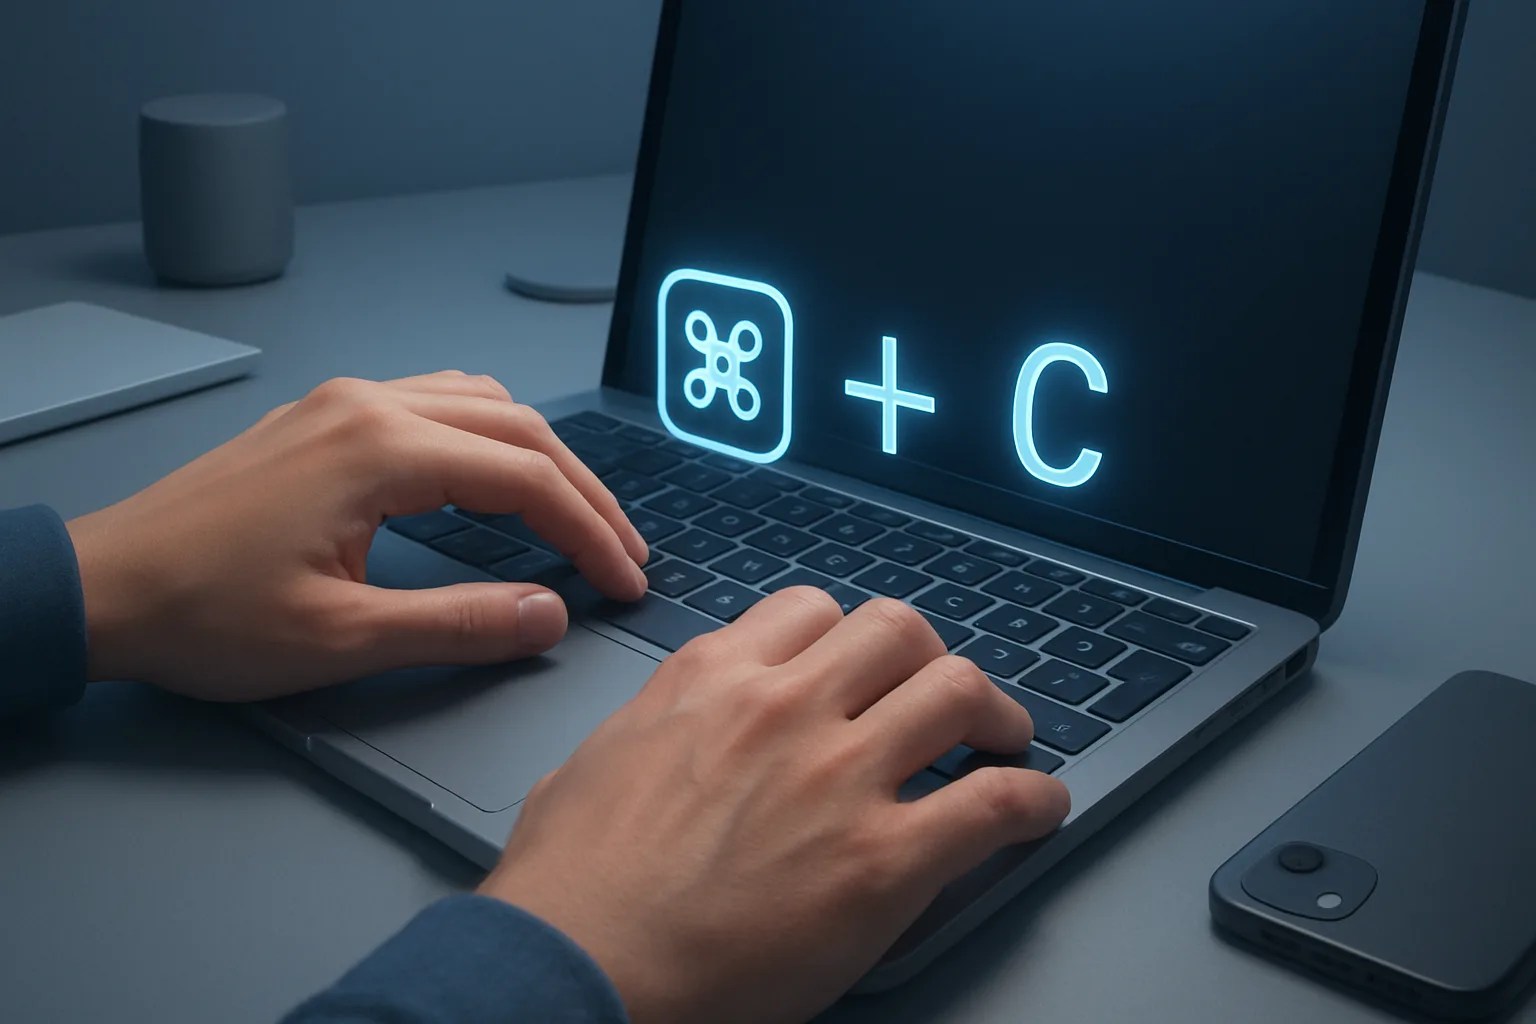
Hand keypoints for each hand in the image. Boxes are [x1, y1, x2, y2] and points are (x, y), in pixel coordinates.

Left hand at [66, 371, 647, 698]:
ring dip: (540, 457)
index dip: (591, 533)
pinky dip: (489, 437)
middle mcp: (372, 404)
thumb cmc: (209, 617)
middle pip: (518, 430)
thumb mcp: (343, 641)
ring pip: (481, 404)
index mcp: (383, 450)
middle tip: (623, 553)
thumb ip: (461, 625)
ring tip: (575, 514)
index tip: (626, 583)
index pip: (526, 479)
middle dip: (584, 493)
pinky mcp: (324, 415)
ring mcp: (345, 401)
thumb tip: (553, 613)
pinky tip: (494, 475)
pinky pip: (437, 401)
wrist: (101, 587)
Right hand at [478, 588, 1070, 1023]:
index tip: (865, 668)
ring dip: (994, 714)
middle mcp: (784, 707)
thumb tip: (665, 735)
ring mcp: (839, 776)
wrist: (576, 970)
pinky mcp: (883, 860)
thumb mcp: (592, 766)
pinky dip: (1032, 800)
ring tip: (1004, 741)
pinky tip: (1037, 809)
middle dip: (931, 658)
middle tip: (944, 697)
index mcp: (712, 679)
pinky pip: (995, 803)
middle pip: (899, 630)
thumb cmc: (569, 888)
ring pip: (959, 691)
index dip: (850, 638)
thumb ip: (651, 728)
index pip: (812, 610)